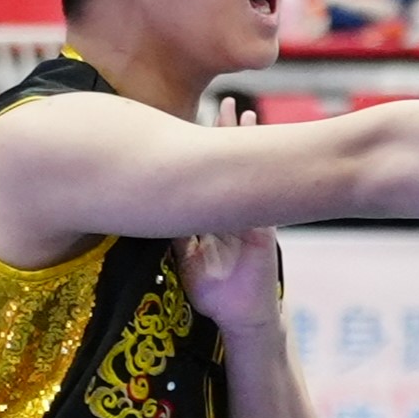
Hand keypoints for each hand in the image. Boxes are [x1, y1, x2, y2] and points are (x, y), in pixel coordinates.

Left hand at [176, 99, 285, 337]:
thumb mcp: (188, 262)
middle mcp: (234, 210)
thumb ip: (178, 240)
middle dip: (226, 132)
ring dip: (246, 139)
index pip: (209, 175)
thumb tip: (153, 215)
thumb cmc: (216, 295)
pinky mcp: (265, 226)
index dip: (204, 148)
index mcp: (216, 217)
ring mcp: (251, 215)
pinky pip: (263, 193)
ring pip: (248, 169)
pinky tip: (262, 144)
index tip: (194, 123)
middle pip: (230, 162)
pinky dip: (264, 169)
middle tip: (223, 102)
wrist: (242, 315)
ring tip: (242, 112)